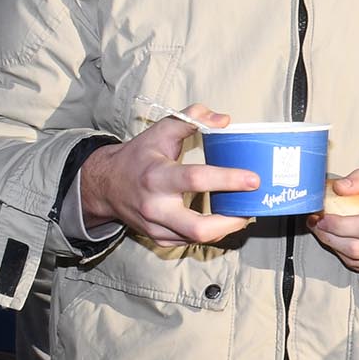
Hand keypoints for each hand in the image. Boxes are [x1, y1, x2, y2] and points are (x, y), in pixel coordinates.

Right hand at [79, 104, 256, 246]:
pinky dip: (212, 231)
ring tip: (242, 212)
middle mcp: (155, 206)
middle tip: (250, 206)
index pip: (196, 180)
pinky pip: (191, 241)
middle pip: (198, 227)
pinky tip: (223, 219)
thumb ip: (192, 118)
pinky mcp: (159, 238)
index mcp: (157, 176)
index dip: (228, 180)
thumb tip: (224, 120)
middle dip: (231, 220)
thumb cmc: (138, 156)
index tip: (253, 179)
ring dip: (226, 227)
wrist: (105, 185)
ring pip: (198, 238)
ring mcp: (157, 227)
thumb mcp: (161, 131)